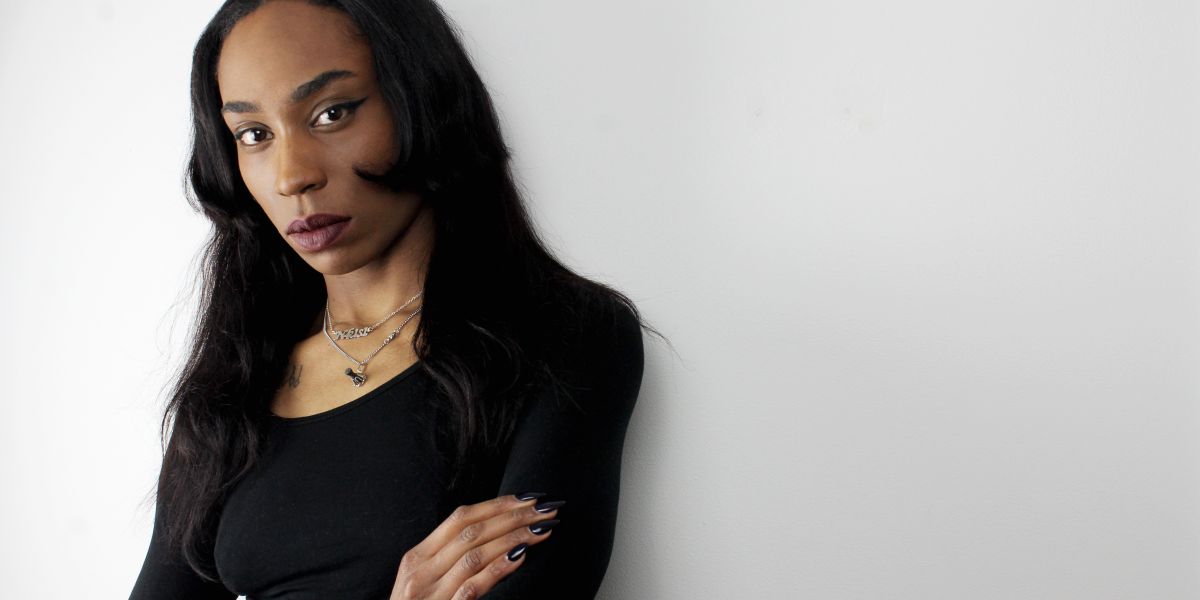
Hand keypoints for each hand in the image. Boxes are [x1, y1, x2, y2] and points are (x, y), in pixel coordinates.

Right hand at [389, 492, 563, 599]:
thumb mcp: (423, 580)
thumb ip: (447, 557)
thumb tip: (490, 531)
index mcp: (417, 557)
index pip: (460, 518)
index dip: (496, 505)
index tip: (527, 498)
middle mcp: (421, 571)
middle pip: (472, 532)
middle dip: (512, 517)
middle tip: (545, 509)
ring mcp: (431, 594)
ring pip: (475, 555)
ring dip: (513, 538)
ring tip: (541, 531)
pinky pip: (473, 587)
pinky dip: (497, 569)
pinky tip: (519, 558)